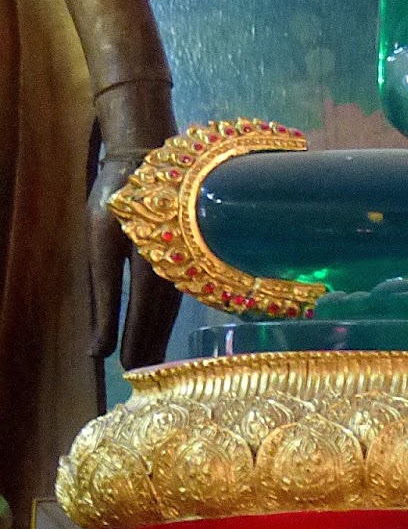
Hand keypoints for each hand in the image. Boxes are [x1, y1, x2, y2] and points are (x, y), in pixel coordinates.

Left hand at [88, 151, 180, 366]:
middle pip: (162, 319)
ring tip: (150, 356)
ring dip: (160, 333)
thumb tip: (98, 351)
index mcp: (152, 267)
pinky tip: (162, 323)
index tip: (127, 371)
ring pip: (173, 306)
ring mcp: (187, 256)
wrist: (148, 152)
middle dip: (150, 347)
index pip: (142, 320)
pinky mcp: (188, 247)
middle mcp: (176, 266)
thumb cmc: (118, 196)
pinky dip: (167, 313)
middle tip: (142, 376)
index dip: (135, 346)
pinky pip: (178, 290)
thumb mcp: (100, 247)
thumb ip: (102, 299)